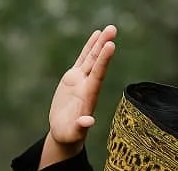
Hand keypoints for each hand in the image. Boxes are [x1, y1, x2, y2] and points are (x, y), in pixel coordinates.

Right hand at [41, 25, 116, 168]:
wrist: (65, 132)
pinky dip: (89, 48)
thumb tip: (89, 122)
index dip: (104, 60)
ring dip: (99, 43)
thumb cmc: (69, 135)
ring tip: (108, 28)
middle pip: (97, 62)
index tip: (111, 45)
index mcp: (89, 96)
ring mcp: (81, 80)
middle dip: (104, 46)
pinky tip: (96, 35)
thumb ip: (81, 126)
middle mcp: (88, 85)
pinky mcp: (74, 78)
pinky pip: (83, 59)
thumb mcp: (73, 132)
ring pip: (92, 58)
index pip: (98, 75)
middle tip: (112, 29)